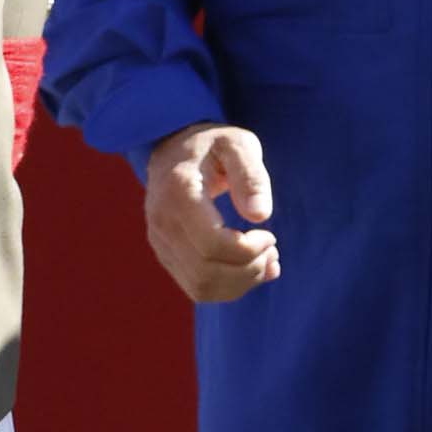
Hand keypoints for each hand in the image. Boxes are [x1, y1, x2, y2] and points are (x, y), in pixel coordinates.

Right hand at [144, 121, 278, 303]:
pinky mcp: (166, 255)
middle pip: (207, 272)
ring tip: (265, 261)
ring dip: (240, 283)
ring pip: (201, 287)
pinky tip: (251, 270)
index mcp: (178, 194)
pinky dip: (228, 287)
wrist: (174, 149)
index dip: (249, 250)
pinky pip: (197, 287)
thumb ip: (251, 176)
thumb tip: (259, 216)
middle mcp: (162, 222)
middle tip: (272, 250)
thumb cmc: (212, 144)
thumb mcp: (238, 144)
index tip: (270, 235)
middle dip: (249, 270)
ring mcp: (160, 242)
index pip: (212, 245)